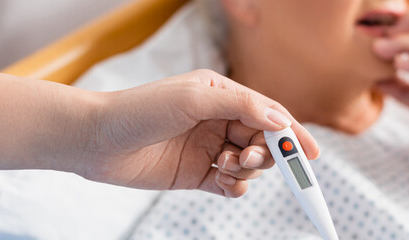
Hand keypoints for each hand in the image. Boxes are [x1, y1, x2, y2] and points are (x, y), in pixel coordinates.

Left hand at [72, 69, 319, 197]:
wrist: (97, 140)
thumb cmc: (140, 109)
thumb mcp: (195, 99)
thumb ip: (242, 106)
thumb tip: (281, 119)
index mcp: (221, 95)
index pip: (267, 113)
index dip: (292, 133)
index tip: (310, 154)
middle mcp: (217, 120)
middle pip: (263, 140)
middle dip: (267, 152)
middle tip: (250, 157)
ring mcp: (207, 149)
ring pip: (249, 164)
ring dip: (247, 168)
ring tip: (226, 165)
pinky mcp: (195, 175)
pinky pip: (230, 184)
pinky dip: (236, 186)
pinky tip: (225, 182)